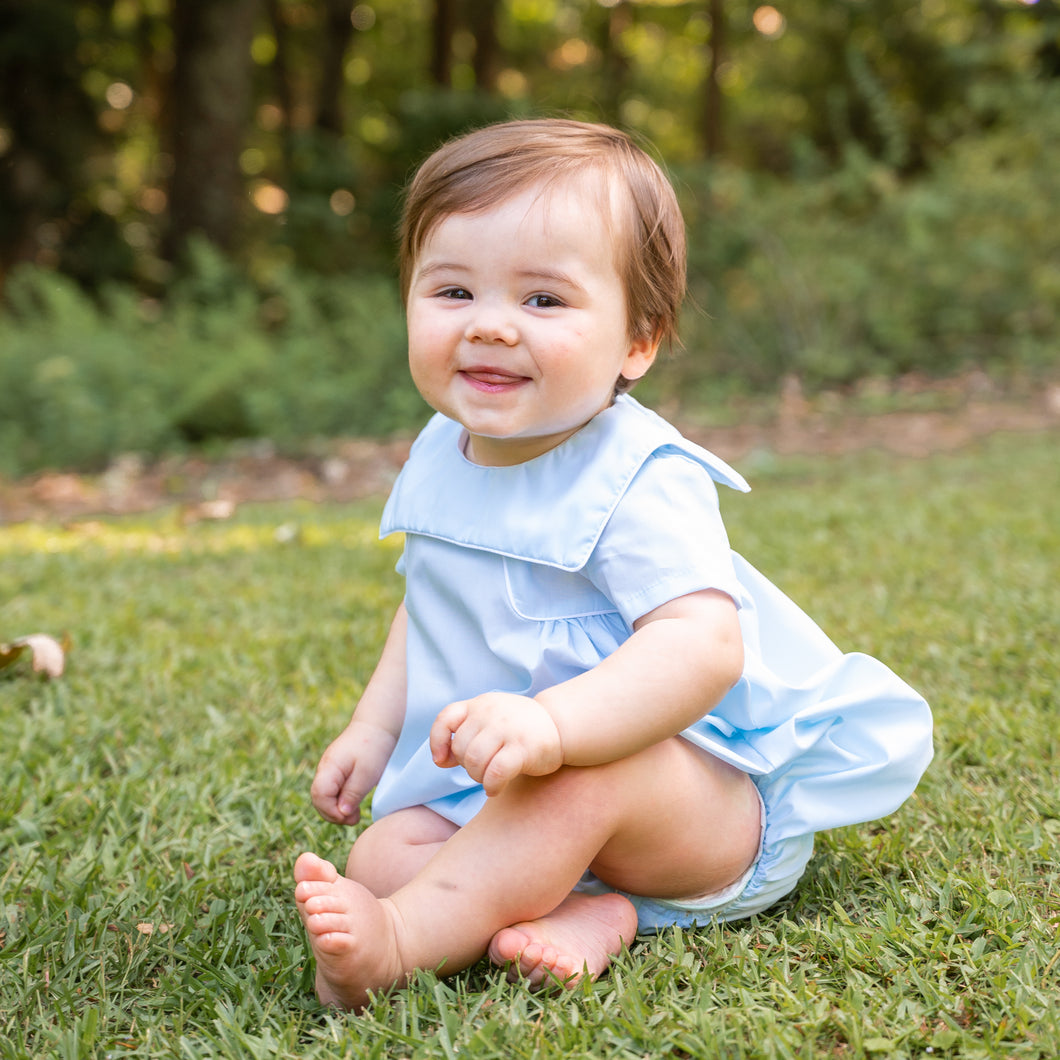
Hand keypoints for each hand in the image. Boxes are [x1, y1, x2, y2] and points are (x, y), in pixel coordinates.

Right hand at [310, 719, 396, 824]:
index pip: (319, 796)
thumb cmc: (374, 746)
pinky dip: (341, 802)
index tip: (350, 816)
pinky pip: (333, 792)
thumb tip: (341, 812)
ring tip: (356, 816)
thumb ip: (352, 793)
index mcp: (329, 767)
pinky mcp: (338, 771)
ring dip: (337, 810)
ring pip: (325, 798)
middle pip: (319, 800)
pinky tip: (355, 806)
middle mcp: (325, 769)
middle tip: (355, 820)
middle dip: (334, 814)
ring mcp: (330, 770)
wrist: (378, 724)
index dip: (331, 811)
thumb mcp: (367, 773)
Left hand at [429, 692, 562, 796]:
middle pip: (460, 748)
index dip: (437, 742)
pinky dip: (491, 786)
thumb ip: (466, 735)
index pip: (446, 719)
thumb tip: (440, 760)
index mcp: (480, 704)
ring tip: (490, 778)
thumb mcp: (490, 720)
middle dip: (466, 766)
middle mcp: (491, 712)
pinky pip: (494, 773)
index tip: (442, 760)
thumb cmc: (519, 729)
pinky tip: (496, 788)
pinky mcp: (523, 748)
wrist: (560, 726)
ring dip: (478, 777)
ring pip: (474, 761)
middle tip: (483, 769)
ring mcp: (507, 728)